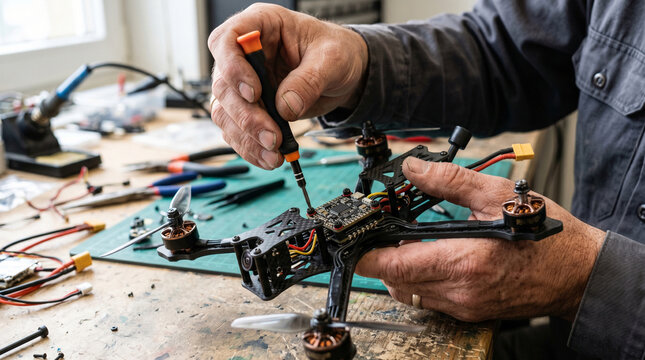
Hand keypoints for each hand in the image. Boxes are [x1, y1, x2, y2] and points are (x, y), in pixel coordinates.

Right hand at [208, 3, 367, 168]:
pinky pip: (236, 130)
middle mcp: (243, 55)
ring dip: (246, 137)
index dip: (233, 68)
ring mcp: (242, 83)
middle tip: (271, 136)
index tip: (255, 93)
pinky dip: (250, 147)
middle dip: (246, 116)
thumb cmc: (335, 53)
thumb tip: (286, 106)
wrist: (343, 75)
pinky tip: (269, 157)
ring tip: (273, 154)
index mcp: (260, 25)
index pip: (226, 41)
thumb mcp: (332, 59)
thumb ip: (309, 80)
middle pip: (223, 85)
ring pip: (225, 112)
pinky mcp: (248, 108)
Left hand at [355, 157, 605, 321]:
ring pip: (410, 293)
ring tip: (411, 244)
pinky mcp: (470, 311)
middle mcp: (460, 290)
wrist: (576, 271)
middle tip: (387, 233)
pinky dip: (420, 280)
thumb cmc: (543, 233)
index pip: (395, 266)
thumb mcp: (495, 195)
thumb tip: (413, 167)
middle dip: (382, 258)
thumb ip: (448, 180)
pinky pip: (430, 299)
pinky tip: (432, 258)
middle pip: (396, 281)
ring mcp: (465, 305)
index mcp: (464, 261)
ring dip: (400, 270)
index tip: (355, 242)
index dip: (367, 255)